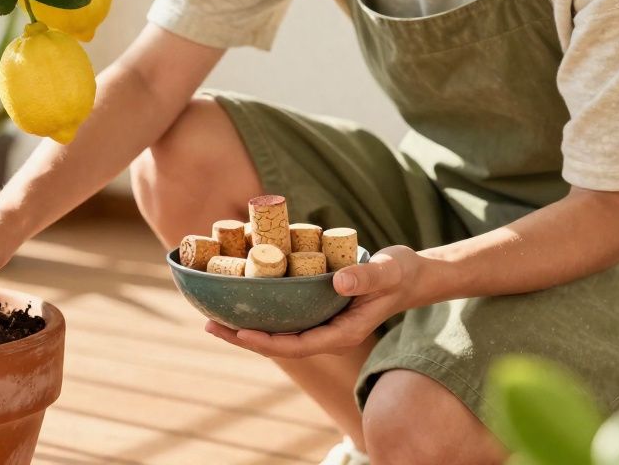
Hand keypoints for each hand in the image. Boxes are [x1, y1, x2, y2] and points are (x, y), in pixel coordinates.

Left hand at [204, 246, 423, 357]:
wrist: (409, 276)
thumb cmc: (400, 274)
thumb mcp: (388, 272)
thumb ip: (367, 278)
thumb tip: (338, 282)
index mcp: (343, 333)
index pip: (298, 346)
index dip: (268, 343)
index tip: (241, 333)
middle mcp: (329, 335)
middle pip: (280, 345)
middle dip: (243, 339)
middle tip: (209, 325)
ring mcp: (322, 326)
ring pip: (278, 335)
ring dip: (245, 329)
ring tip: (211, 319)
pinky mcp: (316, 314)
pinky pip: (283, 320)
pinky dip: (260, 314)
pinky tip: (238, 304)